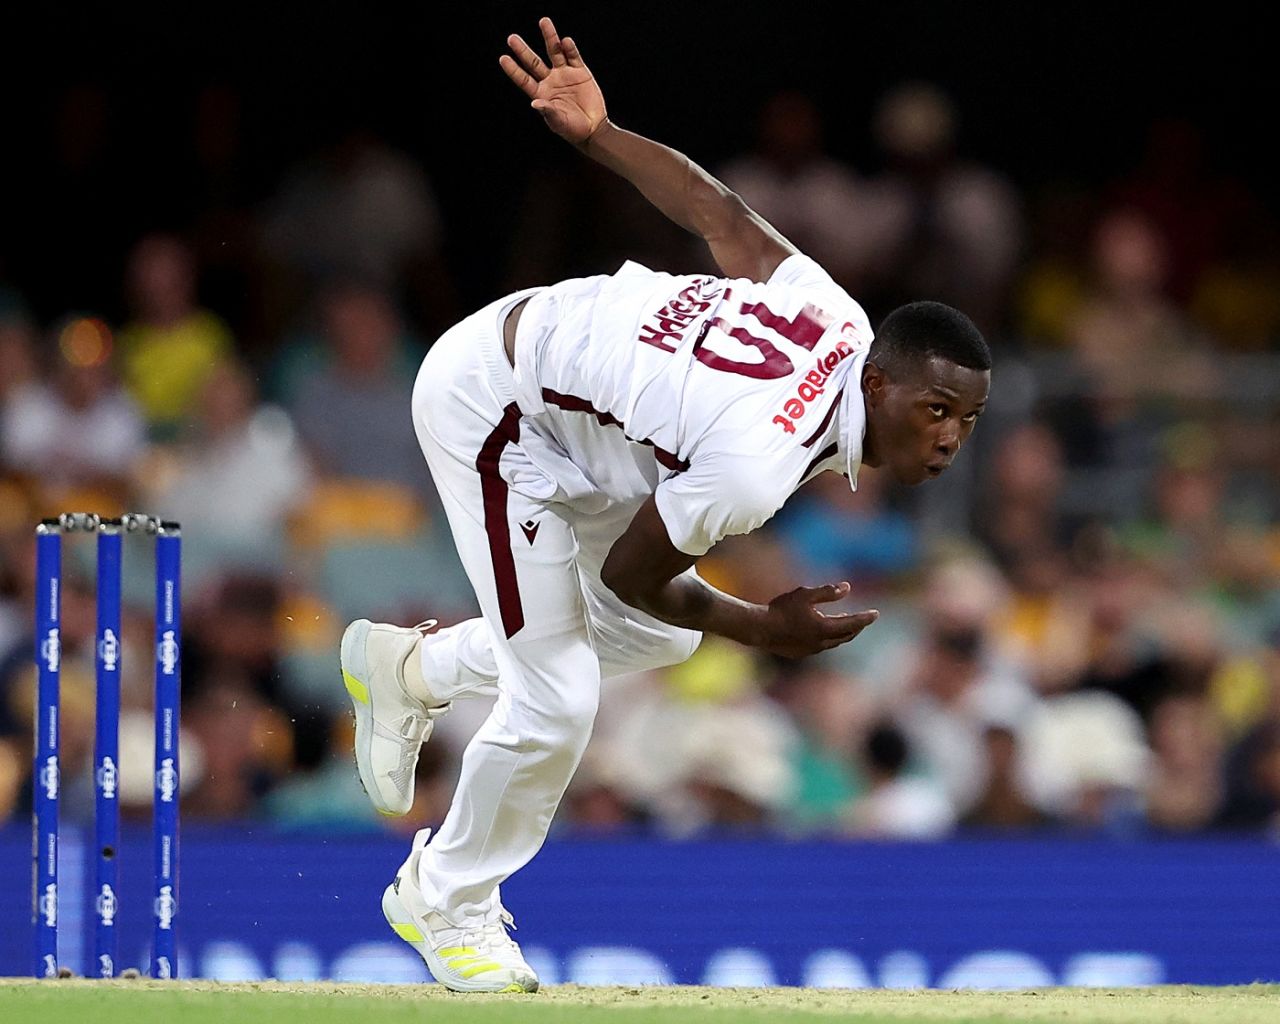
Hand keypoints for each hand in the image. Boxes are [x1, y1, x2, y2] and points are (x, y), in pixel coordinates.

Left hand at [500, 17, 607, 144]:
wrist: (593, 128)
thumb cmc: (572, 129)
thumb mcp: (558, 122)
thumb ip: (548, 111)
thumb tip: (535, 103)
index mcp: (541, 94)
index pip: (524, 79)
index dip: (514, 69)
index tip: (503, 58)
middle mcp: (550, 81)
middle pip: (534, 62)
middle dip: (523, 51)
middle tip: (511, 38)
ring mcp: (565, 74)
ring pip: (554, 52)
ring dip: (550, 37)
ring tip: (544, 21)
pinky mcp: (580, 72)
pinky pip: (573, 57)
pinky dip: (570, 49)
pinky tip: (566, 41)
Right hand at [757, 582, 878, 658]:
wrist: (759, 629)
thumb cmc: (781, 609)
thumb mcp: (805, 595)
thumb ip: (827, 592)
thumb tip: (847, 587)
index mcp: (825, 628)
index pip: (853, 624)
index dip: (865, 618)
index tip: (876, 614)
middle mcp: (821, 643)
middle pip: (846, 636)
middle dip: (856, 627)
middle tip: (863, 619)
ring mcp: (811, 650)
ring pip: (833, 642)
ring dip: (842, 633)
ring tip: (843, 622)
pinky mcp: (800, 653)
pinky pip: (821, 645)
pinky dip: (828, 637)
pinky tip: (821, 630)